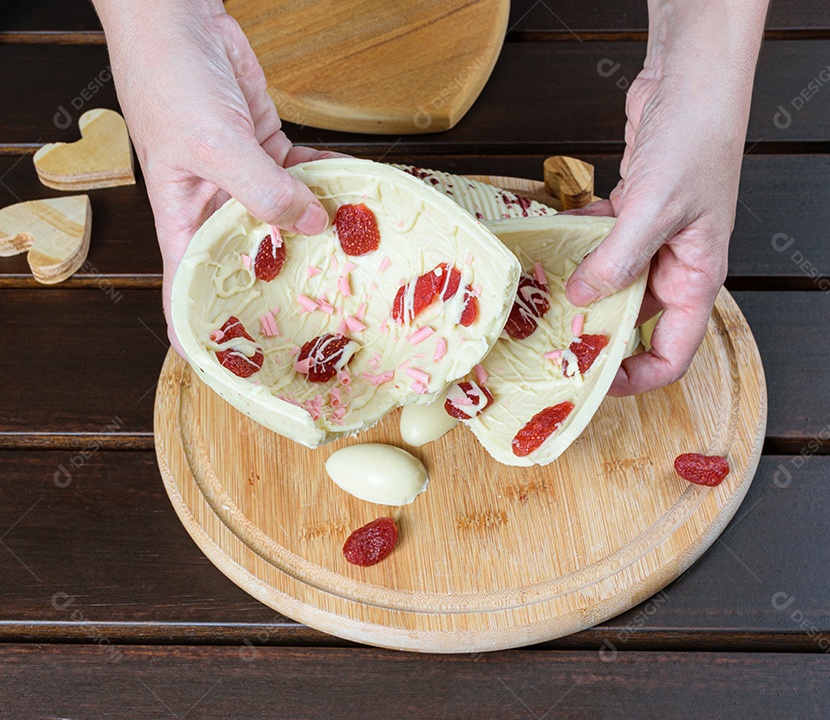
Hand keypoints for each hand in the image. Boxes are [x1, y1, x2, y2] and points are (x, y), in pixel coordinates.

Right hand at [95, 0, 345, 349]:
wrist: (178, 20)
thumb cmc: (170, 82)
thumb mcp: (213, 146)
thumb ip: (263, 190)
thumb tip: (313, 225)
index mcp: (184, 222)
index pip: (190, 294)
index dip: (211, 336)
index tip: (246, 372)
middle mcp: (216, 210)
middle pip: (254, 265)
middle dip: (289, 289)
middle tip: (337, 317)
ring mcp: (246, 181)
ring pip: (290, 223)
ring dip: (324, 237)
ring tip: (367, 263)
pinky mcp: (270, 151)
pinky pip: (308, 179)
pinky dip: (334, 187)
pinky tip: (364, 201)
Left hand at [564, 0, 767, 395]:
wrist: (694, 80)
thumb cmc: (698, 141)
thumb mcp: (655, 209)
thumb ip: (619, 259)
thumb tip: (585, 297)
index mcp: (697, 277)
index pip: (674, 352)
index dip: (638, 376)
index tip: (596, 381)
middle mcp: (677, 265)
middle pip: (636, 322)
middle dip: (597, 333)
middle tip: (551, 341)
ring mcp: (654, 238)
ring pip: (614, 282)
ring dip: (581, 288)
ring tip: (541, 296)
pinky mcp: (633, 211)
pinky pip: (601, 243)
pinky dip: (578, 245)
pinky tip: (552, 244)